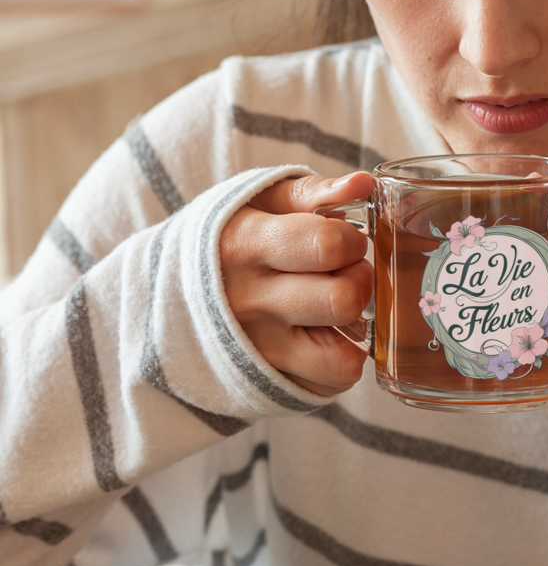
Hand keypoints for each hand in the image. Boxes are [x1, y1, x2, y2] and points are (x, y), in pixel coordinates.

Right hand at [220, 172, 373, 396]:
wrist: (165, 294)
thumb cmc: (230, 238)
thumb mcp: (260, 201)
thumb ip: (314, 191)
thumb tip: (365, 183)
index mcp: (246, 246)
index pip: (328, 246)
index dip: (351, 240)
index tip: (342, 239)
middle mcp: (250, 305)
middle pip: (343, 300)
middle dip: (359, 279)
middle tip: (343, 272)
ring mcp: (260, 351)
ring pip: (343, 355)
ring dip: (354, 326)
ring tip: (336, 305)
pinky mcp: (272, 382)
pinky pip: (333, 380)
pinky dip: (342, 358)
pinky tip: (325, 334)